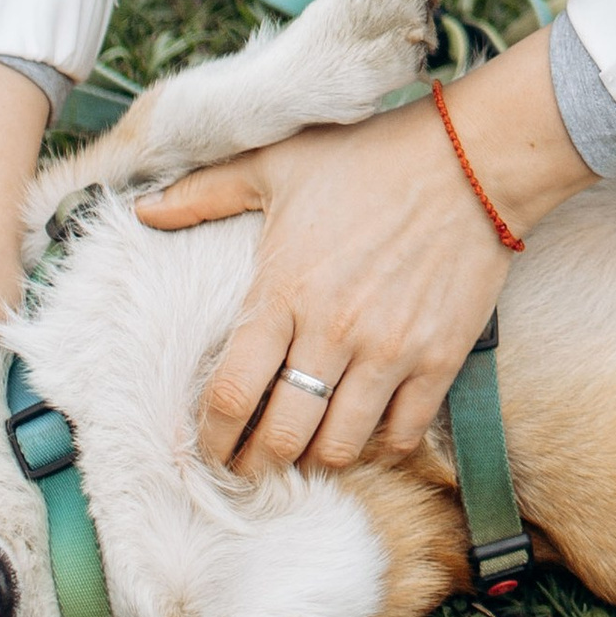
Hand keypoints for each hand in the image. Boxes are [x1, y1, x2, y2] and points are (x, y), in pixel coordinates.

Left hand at [139, 29, 590, 471]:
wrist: (472, 158)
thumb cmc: (370, 155)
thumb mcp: (276, 163)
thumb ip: (205, 192)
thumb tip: (143, 209)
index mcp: (283, 290)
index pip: (231, 394)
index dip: (213, 436)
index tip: (210, 446)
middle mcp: (332, 331)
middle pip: (282, 437)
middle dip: (259, 461)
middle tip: (255, 461)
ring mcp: (389, 350)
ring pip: (340, 446)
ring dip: (318, 456)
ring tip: (309, 446)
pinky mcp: (439, 358)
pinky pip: (402, 434)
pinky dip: (380, 445)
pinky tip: (368, 429)